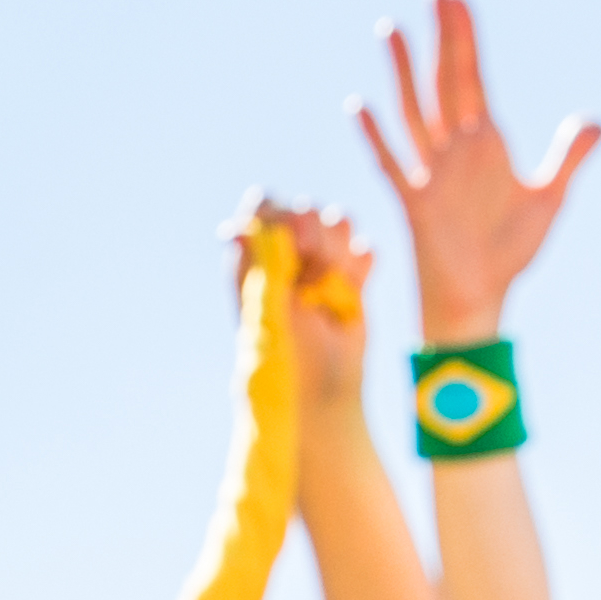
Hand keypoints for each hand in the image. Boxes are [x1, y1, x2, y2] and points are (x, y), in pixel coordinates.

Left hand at [225, 196, 369, 432]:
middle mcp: (286, 254)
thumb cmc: (281, 360)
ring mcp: (320, 263)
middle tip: (310, 279)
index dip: (279, 214)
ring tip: (328, 293)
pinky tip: (349, 298)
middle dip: (313, 237)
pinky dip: (362, 266)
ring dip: (338, 254)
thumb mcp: (264, 313)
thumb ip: (257, 268)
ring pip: (339, 221)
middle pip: (305, 209)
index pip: (264, 206)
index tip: (290, 241)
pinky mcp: (352, 277)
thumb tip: (234, 228)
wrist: (320, 393)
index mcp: (254, 258)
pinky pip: (365, 249)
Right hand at [349, 0, 600, 349]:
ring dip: (404, 73)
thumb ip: (570, 156)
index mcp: (484, 143)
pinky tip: (359, 105)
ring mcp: (429, 173)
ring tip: (392, 30)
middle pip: (444, 82)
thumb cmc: (509, 252)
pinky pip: (391, 163)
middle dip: (442, 38)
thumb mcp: (549, 199)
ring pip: (414, 112)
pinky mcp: (414, 202)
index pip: (473, 77)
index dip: (466, 38)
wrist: (479, 300)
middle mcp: (454, 150)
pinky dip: (375, 136)